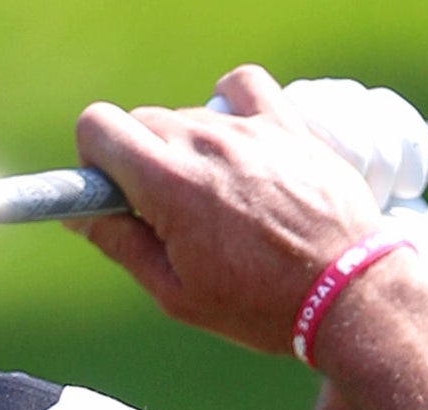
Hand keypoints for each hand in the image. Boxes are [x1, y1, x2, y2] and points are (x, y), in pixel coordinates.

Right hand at [71, 66, 388, 355]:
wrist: (347, 293)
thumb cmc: (261, 306)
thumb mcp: (177, 294)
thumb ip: (121, 245)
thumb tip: (80, 216)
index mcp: (168, 183)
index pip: (97, 126)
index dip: (95, 158)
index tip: (114, 191)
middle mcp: (204, 141)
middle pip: (141, 123)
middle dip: (142, 163)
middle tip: (172, 215)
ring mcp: (247, 128)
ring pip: (189, 115)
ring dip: (189, 148)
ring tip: (222, 200)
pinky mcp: (286, 123)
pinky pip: (241, 87)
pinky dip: (230, 105)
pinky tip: (239, 141)